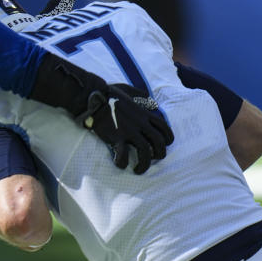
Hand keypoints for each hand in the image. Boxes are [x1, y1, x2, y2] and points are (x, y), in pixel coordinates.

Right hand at [28, 53, 172, 172]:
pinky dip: (122, 162)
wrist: (93, 96)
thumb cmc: (109, 93)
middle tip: (152, 159)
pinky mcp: (116, 136)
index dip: (168, 139)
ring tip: (138, 170)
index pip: (164, 128)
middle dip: (159, 154)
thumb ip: (141, 95)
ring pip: (145, 151)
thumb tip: (152, 101)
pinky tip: (120, 164)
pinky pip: (123, 154)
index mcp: (144, 114)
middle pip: (159, 142)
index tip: (162, 146)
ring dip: (144, 164)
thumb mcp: (129, 90)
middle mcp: (140, 123)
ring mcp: (129, 130)